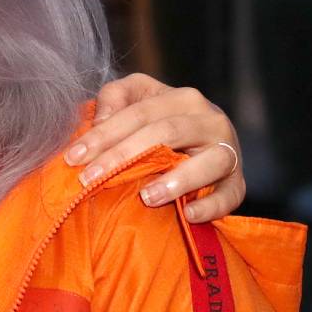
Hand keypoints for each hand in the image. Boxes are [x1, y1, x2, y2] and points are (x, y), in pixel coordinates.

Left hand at [66, 73, 245, 222]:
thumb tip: (101, 118)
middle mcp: (210, 120)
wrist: (205, 147)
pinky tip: (188, 214)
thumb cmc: (161, 124)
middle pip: (167, 132)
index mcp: (183, 99)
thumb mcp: (137, 100)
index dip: (104, 134)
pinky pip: (230, 195)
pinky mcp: (238, 184)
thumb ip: (116, 97)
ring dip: (179, 179)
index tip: (74, 157)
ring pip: (210, 161)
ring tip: (148, 196)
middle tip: (92, 179)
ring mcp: (228, 152)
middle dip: (125, 156)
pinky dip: (211, 205)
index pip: (140, 113)